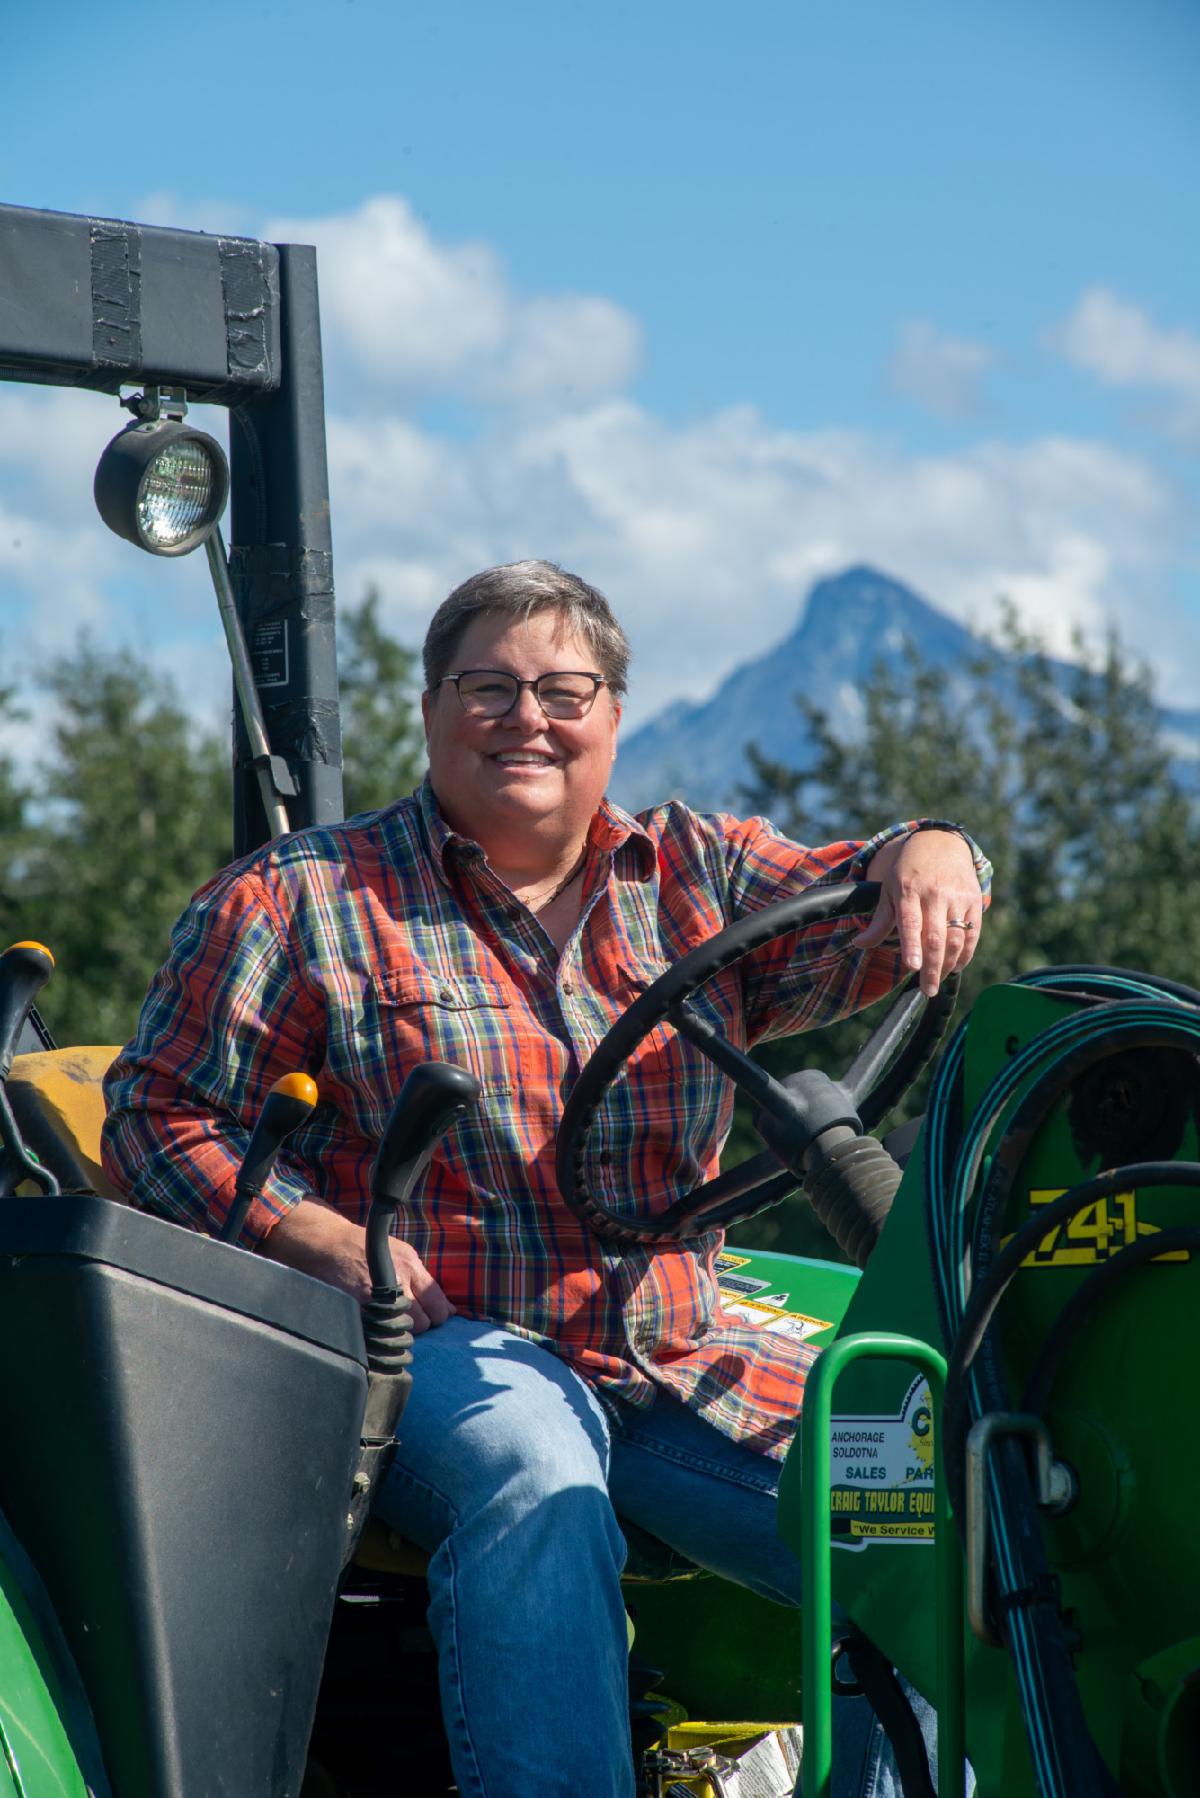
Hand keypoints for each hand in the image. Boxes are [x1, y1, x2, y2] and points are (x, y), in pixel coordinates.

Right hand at [257, 1197, 455, 1332]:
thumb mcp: (402, 1253)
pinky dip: (382, 1334)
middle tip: (409, 1318)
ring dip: (401, 1330)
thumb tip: (448, 1309)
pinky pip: (381, 1334)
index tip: (432, 1316)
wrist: (329, 1247)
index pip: (438, 1305)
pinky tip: (378, 1325)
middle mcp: (397, 1284)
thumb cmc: (367, 1249)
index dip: (438, 1315)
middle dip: (421, 1324)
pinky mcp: (360, 1312)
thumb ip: (424, 1280)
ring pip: (404, 1332)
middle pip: (424, 1323)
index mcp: (410, 1267)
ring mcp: (377, 1300)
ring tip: (391, 1320)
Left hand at [853, 829, 982, 996]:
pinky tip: (956, 966)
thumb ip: (880, 921)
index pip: (910, 924)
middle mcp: (935, 894)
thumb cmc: (909, 871)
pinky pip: (972, 933)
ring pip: (956, 938)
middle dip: (932, 968)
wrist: (941, 843)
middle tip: (927, 990)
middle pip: (936, 937)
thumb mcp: (889, 890)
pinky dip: (966, 954)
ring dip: (949, 964)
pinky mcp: (974, 900)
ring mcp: (957, 897)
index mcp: (908, 891)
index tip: (912, 968)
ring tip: (938, 981)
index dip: (912, 947)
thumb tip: (859, 945)